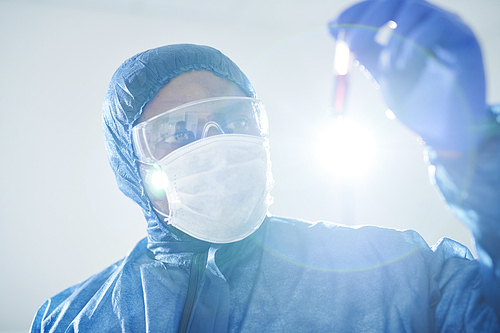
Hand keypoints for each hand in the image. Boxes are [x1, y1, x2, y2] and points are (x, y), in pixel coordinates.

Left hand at [329, 0, 487, 151]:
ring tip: (385, 68)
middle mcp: (429, 20)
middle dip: (367, 17)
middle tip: (350, 44)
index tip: (335, 28)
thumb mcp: (380, 71)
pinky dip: (411, 44)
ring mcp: (448, 27)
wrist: (438, 130)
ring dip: (390, 37)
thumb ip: (361, 50)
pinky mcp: (463, 38)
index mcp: (409, 25)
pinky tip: (401, 67)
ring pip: (414, 7)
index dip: (357, 11)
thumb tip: (332, 27)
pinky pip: (435, 24)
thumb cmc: (413, 101)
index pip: (382, 4)